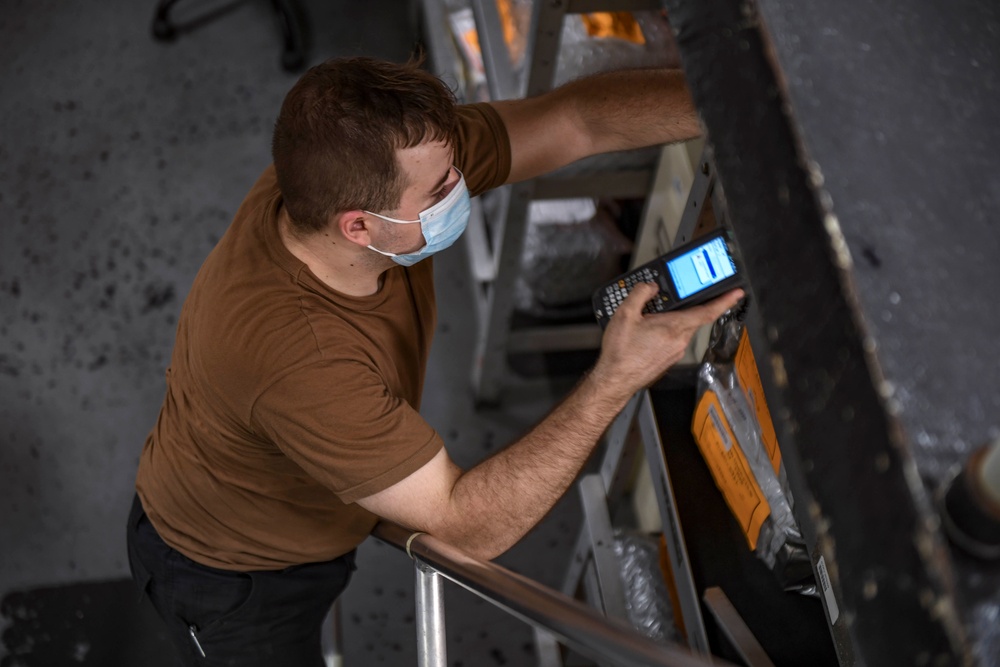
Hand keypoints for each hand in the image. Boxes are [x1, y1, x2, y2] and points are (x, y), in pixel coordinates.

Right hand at [592, 283, 743, 394]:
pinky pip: (673, 339)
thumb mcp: (625, 315)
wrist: (615, 380)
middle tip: (671, 297)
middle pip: (692, 317)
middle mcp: (679, 341)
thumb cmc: (621, 353)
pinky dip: (665, 331)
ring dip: (671, 319)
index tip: (737, 293)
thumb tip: (651, 286)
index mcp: (674, 327)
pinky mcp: (668, 359)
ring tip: (649, 317)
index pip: (707, 311)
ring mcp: (675, 352)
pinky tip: (647, 332)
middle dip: (686, 305)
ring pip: (680, 328)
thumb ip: (640, 294)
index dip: (724, 301)